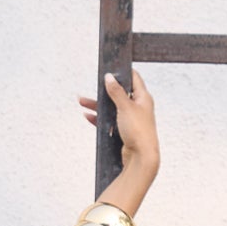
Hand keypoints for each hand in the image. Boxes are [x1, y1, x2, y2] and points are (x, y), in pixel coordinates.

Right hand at [76, 69, 161, 214]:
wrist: (141, 158)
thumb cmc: (139, 132)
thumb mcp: (125, 107)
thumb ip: (116, 92)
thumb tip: (109, 77)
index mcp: (143, 98)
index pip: (134, 78)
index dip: (122, 72)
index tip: (111, 67)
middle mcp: (138, 107)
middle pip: (120, 94)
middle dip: (104, 91)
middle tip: (93, 87)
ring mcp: (131, 119)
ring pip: (112, 108)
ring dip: (98, 105)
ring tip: (82, 102)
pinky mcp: (125, 130)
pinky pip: (110, 121)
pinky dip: (100, 118)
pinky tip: (89, 116)